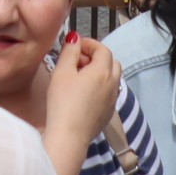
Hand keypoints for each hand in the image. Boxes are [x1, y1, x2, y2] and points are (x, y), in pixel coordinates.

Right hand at [45, 32, 119, 150]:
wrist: (69, 135)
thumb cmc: (63, 101)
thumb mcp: (62, 71)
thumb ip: (70, 51)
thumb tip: (75, 38)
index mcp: (103, 70)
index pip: (102, 49)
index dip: (89, 44)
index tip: (75, 46)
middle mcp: (113, 83)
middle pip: (111, 62)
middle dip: (96, 57)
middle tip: (78, 61)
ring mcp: (113, 99)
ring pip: (112, 78)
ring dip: (100, 72)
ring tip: (80, 78)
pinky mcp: (109, 113)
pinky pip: (109, 93)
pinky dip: (101, 86)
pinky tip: (84, 94)